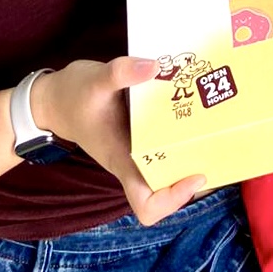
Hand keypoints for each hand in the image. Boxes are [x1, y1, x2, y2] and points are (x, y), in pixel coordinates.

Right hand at [33, 57, 204, 225]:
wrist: (53, 99)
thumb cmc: (72, 96)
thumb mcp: (94, 80)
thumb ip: (121, 72)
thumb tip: (154, 66)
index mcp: (122, 162)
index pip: (147, 205)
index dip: (173, 199)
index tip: (195, 174)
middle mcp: (134, 162)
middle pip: (170, 186)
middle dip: (196, 168)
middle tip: (219, 139)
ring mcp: (138, 150)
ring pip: (172, 163)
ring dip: (194, 148)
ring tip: (217, 121)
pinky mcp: (141, 135)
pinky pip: (167, 142)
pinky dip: (183, 129)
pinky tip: (197, 102)